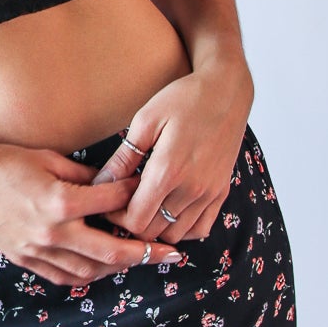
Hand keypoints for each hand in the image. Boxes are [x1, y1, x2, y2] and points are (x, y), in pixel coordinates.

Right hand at [0, 141, 183, 287]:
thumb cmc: (0, 163)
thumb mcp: (46, 158)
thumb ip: (82, 175)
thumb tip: (112, 183)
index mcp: (60, 201)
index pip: (112, 203)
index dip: (137, 196)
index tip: (154, 191)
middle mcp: (53, 232)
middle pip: (112, 251)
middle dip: (146, 253)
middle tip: (173, 254)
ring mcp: (38, 250)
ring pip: (90, 271)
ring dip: (119, 268)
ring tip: (139, 260)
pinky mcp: (25, 259)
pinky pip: (64, 276)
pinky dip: (87, 275)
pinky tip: (101, 268)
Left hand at [91, 65, 252, 245]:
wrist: (227, 91)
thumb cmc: (183, 99)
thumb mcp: (146, 121)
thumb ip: (124, 158)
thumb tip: (100, 184)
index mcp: (168, 171)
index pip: (136, 221)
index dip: (116, 217)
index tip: (110, 201)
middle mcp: (192, 189)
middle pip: (153, 232)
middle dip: (132, 222)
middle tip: (123, 202)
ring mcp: (209, 193)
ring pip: (176, 235)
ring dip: (156, 227)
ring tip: (146, 204)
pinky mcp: (221, 192)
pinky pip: (201, 229)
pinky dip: (182, 228)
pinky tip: (170, 209)